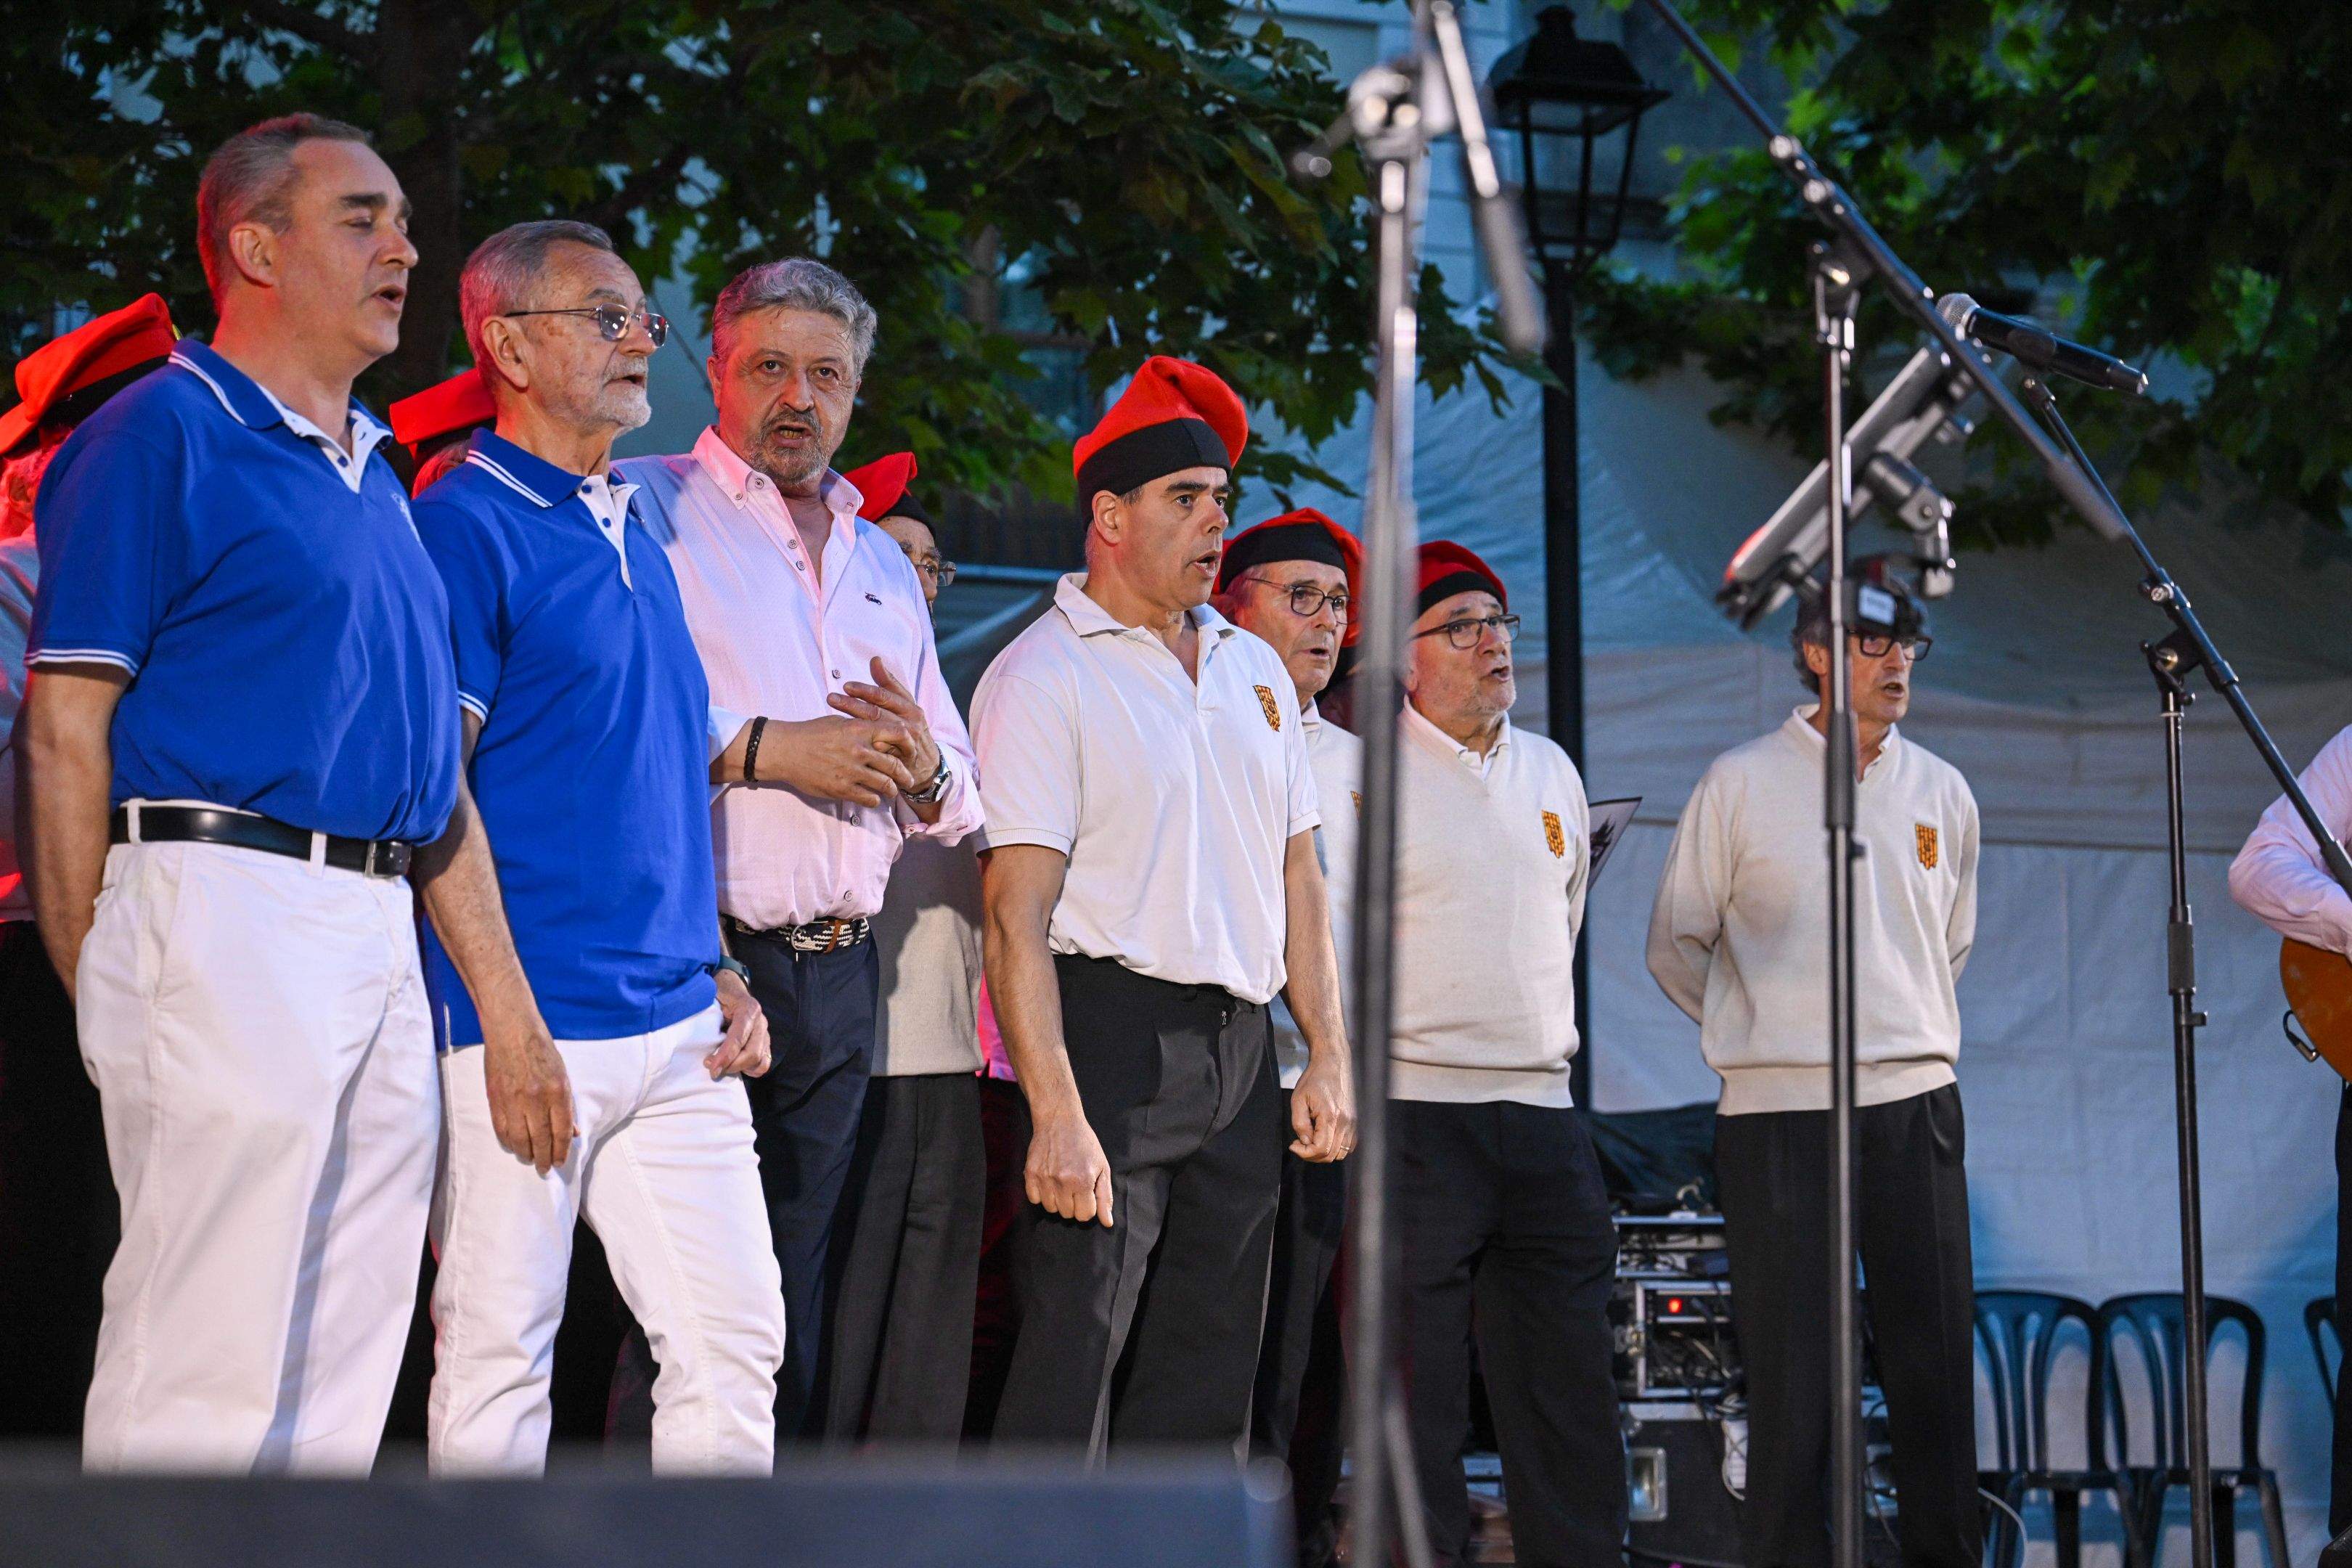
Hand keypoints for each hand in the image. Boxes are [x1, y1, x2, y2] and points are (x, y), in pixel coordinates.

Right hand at [483, 1020, 574, 1174]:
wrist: (512, 1030)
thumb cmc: (541, 1049)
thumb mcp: (563, 1074)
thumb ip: (567, 1104)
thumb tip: (573, 1132)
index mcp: (557, 1091)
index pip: (561, 1131)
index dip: (561, 1150)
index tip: (560, 1161)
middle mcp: (536, 1099)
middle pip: (541, 1139)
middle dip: (544, 1158)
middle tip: (544, 1168)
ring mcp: (513, 1100)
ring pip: (519, 1139)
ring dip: (525, 1154)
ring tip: (529, 1159)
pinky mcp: (495, 1099)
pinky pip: (501, 1129)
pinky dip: (507, 1142)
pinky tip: (513, 1146)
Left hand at [705, 968, 771, 1078]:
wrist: (731, 987)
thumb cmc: (719, 992)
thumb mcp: (711, 995)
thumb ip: (705, 1009)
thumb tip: (691, 1027)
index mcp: (748, 1009)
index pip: (739, 1037)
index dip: (725, 1055)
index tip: (710, 1066)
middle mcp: (761, 1022)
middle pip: (752, 1053)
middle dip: (731, 1065)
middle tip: (711, 1068)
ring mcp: (765, 1033)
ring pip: (759, 1061)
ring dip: (739, 1069)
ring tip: (722, 1067)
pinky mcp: (765, 1043)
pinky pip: (763, 1063)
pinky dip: (750, 1070)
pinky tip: (735, 1065)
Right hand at [770, 714, 918, 805]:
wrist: (785, 750)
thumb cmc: (811, 733)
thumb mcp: (839, 722)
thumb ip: (862, 727)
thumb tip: (882, 732)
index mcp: (860, 729)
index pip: (898, 734)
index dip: (909, 744)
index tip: (911, 751)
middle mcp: (859, 750)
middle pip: (894, 765)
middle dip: (905, 775)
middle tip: (909, 780)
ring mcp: (851, 771)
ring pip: (885, 785)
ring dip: (892, 790)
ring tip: (892, 791)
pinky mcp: (841, 788)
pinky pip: (868, 798)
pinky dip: (875, 800)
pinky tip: (873, 798)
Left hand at [827, 658, 942, 784]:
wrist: (927, 765)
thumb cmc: (911, 730)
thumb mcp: (904, 705)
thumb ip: (889, 684)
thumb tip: (875, 660)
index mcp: (910, 708)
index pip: (885, 695)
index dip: (865, 690)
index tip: (845, 686)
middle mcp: (910, 724)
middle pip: (877, 712)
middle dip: (852, 705)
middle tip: (831, 698)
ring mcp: (907, 743)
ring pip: (877, 731)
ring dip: (854, 725)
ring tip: (833, 721)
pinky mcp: (902, 761)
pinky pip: (882, 753)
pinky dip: (867, 747)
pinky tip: (850, 743)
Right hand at [1025, 1100, 1115, 1225]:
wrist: (1059, 1120)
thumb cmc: (1084, 1143)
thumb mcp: (1102, 1167)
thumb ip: (1105, 1197)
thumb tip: (1107, 1223)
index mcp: (1083, 1181)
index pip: (1085, 1215)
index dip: (1087, 1206)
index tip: (1086, 1194)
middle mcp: (1063, 1182)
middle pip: (1068, 1214)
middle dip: (1073, 1204)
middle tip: (1074, 1185)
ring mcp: (1044, 1178)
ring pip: (1051, 1209)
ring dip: (1057, 1200)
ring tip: (1061, 1183)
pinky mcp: (1030, 1174)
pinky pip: (1034, 1200)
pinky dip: (1041, 1194)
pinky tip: (1048, 1181)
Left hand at [1291, 1051, 1355, 1162]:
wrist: (1333, 1064)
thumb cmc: (1315, 1079)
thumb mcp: (1298, 1099)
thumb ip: (1300, 1124)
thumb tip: (1305, 1142)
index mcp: (1331, 1116)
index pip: (1321, 1150)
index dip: (1304, 1153)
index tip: (1294, 1145)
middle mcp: (1346, 1122)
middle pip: (1331, 1155)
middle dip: (1312, 1154)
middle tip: (1300, 1143)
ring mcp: (1354, 1123)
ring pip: (1341, 1153)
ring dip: (1324, 1152)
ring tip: (1312, 1139)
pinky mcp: (1357, 1122)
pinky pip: (1349, 1145)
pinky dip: (1336, 1147)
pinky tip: (1324, 1136)